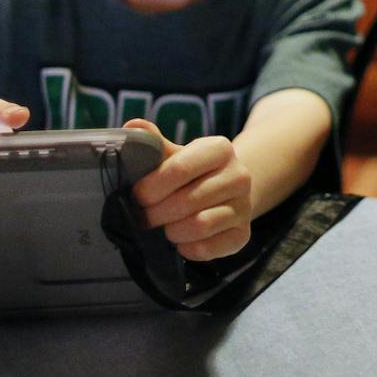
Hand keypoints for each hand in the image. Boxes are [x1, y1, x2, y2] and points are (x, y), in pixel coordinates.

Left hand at [125, 118, 254, 261]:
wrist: (228, 191)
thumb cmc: (194, 173)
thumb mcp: (177, 154)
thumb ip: (154, 143)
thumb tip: (132, 127)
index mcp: (220, 149)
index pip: (180, 168)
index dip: (151, 186)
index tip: (136, 195)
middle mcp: (239, 176)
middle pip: (187, 200)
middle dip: (156, 213)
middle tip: (144, 216)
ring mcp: (244, 206)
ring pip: (199, 225)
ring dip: (172, 231)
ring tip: (164, 227)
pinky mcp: (243, 234)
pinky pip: (209, 248)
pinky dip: (188, 249)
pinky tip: (182, 241)